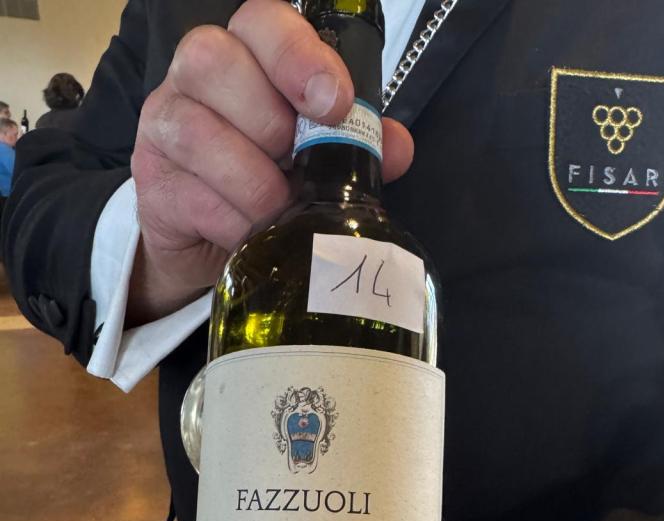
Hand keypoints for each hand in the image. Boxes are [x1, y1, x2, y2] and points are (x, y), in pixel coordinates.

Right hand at [128, 0, 413, 323]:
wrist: (209, 244)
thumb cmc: (265, 184)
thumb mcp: (317, 162)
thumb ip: (358, 147)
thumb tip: (398, 146)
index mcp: (246, 57)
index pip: (261, 21)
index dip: (297, 54)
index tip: (334, 103)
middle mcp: (194, 78)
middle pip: (215, 61)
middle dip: (269, 120)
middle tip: (296, 165)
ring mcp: (165, 127)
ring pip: (198, 131)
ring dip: (252, 180)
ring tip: (278, 208)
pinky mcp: (153, 185)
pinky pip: (194, 197)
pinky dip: (234, 222)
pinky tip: (251, 233)